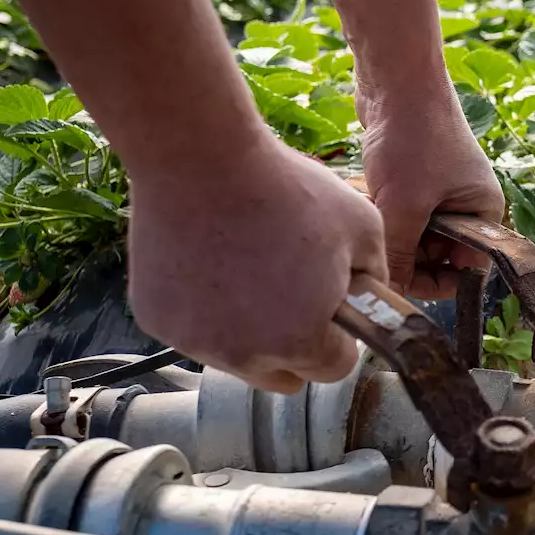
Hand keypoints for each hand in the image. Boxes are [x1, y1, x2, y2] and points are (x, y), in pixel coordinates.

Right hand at [127, 137, 387, 393]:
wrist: (200, 159)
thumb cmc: (286, 189)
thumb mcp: (363, 226)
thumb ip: (377, 277)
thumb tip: (371, 300)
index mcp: (301, 340)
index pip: (332, 370)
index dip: (339, 340)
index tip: (333, 313)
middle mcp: (245, 355)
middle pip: (282, 375)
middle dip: (295, 346)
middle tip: (293, 296)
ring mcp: (195, 342)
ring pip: (236, 357)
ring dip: (249, 331)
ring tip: (250, 270)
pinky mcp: (157, 321)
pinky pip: (194, 330)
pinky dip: (205, 310)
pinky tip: (212, 262)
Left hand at [358, 89, 504, 298]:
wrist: (396, 76)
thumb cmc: (414, 136)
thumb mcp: (405, 205)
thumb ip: (398, 255)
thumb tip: (388, 293)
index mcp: (483, 214)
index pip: (468, 270)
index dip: (436, 282)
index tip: (402, 282)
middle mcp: (465, 204)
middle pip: (436, 255)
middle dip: (404, 253)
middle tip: (377, 241)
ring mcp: (438, 189)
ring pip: (410, 232)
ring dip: (387, 229)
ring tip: (367, 208)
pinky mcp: (411, 176)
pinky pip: (396, 209)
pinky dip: (378, 207)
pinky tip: (361, 191)